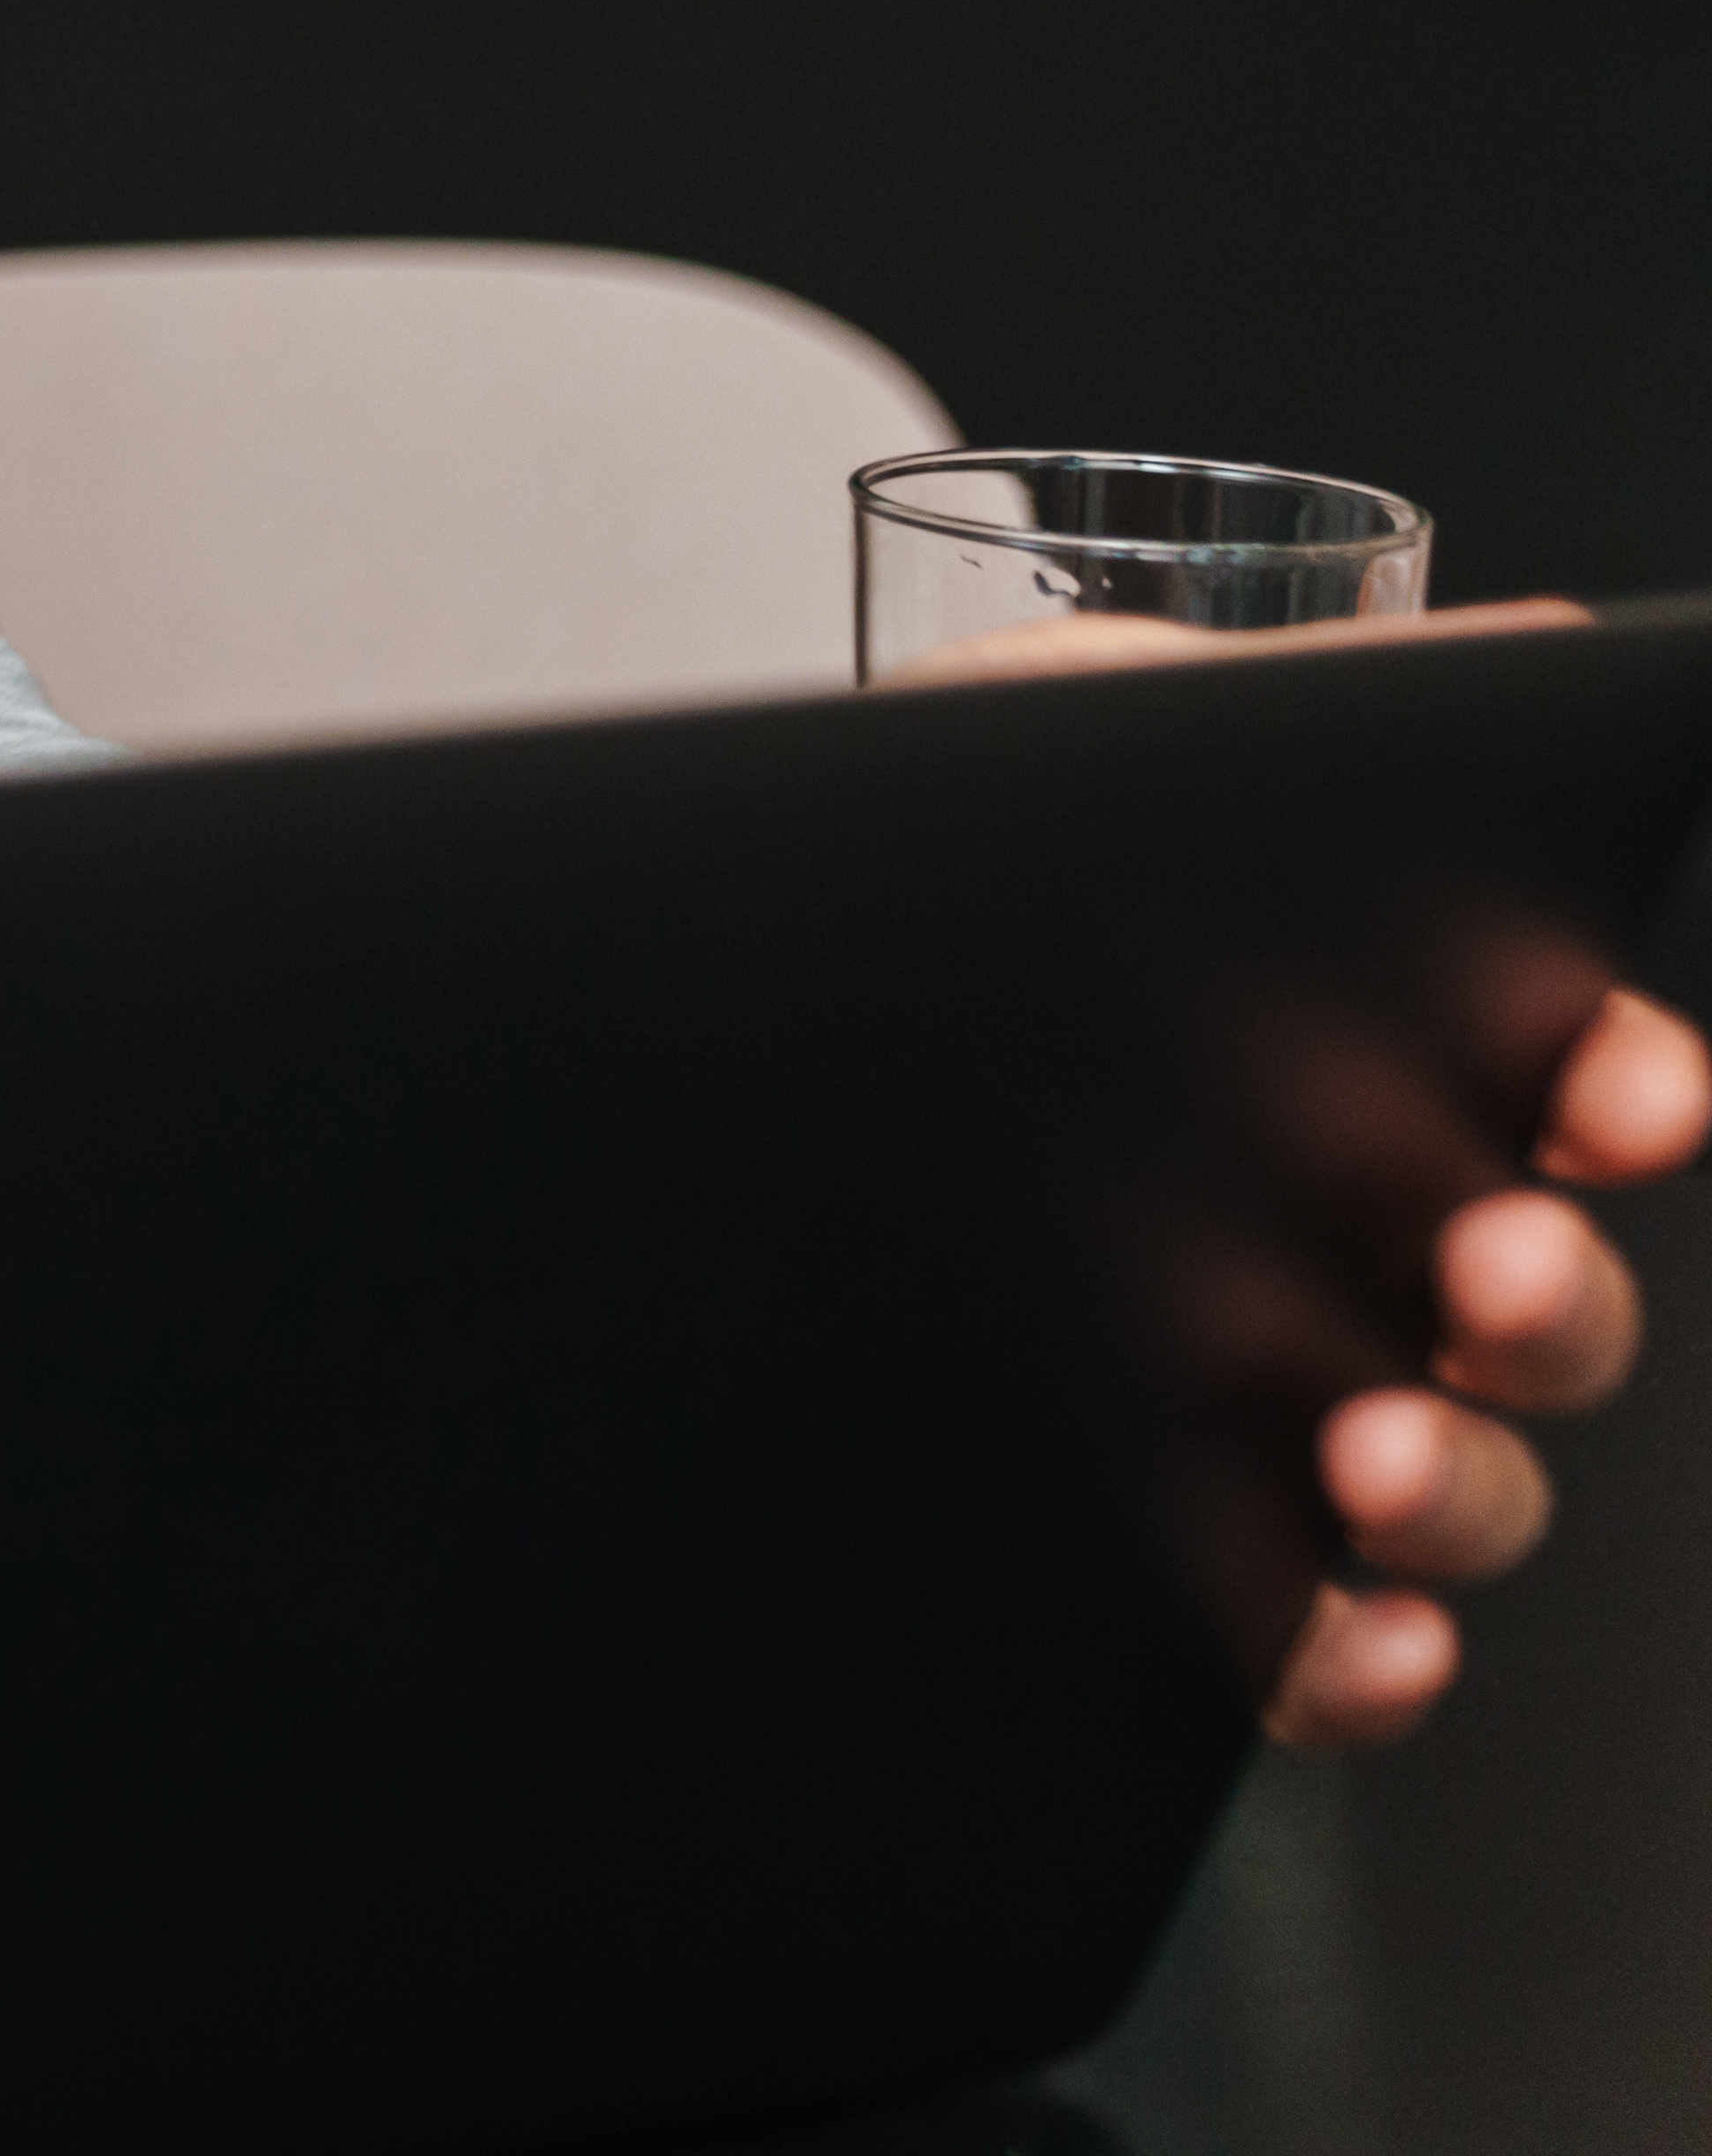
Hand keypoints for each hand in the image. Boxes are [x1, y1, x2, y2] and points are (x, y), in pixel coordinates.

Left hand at [894, 600, 1711, 1740]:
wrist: (680, 1016)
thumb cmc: (898, 872)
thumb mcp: (1063, 741)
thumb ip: (1278, 706)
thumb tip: (1522, 643)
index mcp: (1367, 1055)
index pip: (1575, 1087)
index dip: (1627, 1089)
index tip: (1618, 1089)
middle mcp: (1355, 1242)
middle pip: (1541, 1310)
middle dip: (1551, 1305)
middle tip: (1487, 1270)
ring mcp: (1277, 1400)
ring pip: (1457, 1483)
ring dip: (1459, 1484)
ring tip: (1367, 1451)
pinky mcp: (1171, 1533)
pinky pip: (1313, 1636)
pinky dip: (1355, 1654)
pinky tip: (1346, 1634)